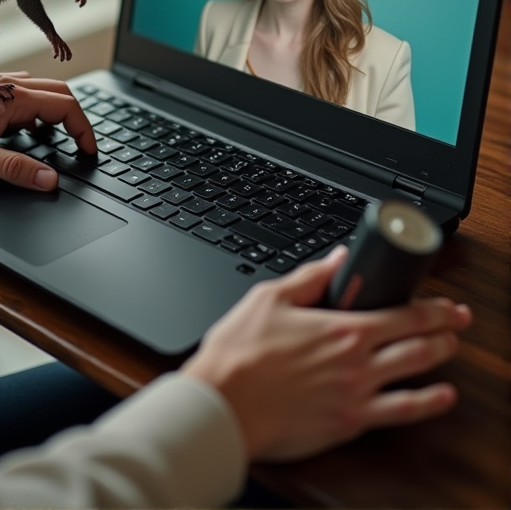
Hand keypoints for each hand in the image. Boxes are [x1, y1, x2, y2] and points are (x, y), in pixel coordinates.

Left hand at [0, 72, 95, 190]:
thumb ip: (14, 168)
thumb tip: (49, 180)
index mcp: (12, 97)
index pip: (66, 105)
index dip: (85, 129)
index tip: (89, 152)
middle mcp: (9, 85)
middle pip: (61, 93)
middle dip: (78, 119)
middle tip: (81, 146)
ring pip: (44, 91)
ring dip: (59, 112)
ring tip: (60, 140)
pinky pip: (26, 93)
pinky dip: (39, 109)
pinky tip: (29, 128)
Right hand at [182, 247, 470, 461]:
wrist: (222, 402)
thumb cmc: (239, 352)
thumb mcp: (269, 298)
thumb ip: (309, 277)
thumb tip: (336, 258)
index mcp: (341, 327)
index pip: (403, 314)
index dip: (434, 309)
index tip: (448, 306)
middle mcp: (357, 361)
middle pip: (419, 343)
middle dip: (446, 330)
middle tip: (459, 322)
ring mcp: (357, 394)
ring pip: (415, 374)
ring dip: (441, 359)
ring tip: (453, 350)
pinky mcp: (349, 423)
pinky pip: (400, 414)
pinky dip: (427, 405)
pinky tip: (441, 398)